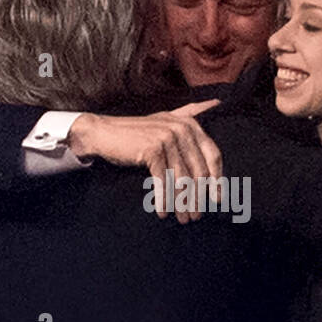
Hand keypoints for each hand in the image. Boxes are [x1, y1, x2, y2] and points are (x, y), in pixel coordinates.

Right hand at [67, 100, 223, 223]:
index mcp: (190, 124)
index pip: (213, 155)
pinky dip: (163, 199)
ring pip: (181, 179)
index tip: (216, 199)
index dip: (216, 179)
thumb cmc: (136, 133)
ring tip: (183, 219)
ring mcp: (167, 138)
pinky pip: (163, 181)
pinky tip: (163, 213)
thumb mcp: (166, 120)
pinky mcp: (153, 149)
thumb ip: (190, 112)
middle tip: (196, 217)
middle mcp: (182, 129)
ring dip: (182, 203)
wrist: (103, 133)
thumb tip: (217, 102)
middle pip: (198, 171)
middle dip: (198, 197)